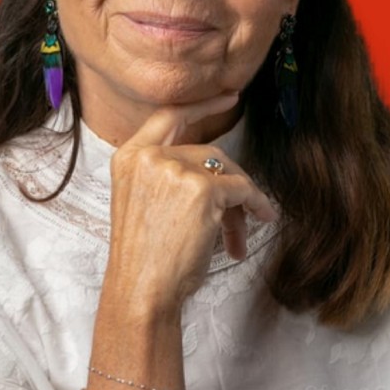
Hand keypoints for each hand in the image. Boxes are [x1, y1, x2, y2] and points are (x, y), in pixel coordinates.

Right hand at [102, 93, 277, 322]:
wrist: (140, 292)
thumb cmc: (146, 258)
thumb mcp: (145, 202)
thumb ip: (168, 175)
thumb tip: (221, 171)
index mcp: (129, 157)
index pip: (169, 115)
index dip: (202, 106)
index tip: (229, 97)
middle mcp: (149, 156)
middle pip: (208, 152)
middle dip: (228, 184)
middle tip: (241, 215)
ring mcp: (175, 169)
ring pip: (227, 172)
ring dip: (241, 203)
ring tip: (241, 235)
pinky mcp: (202, 188)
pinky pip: (243, 189)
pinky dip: (256, 204)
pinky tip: (260, 218)